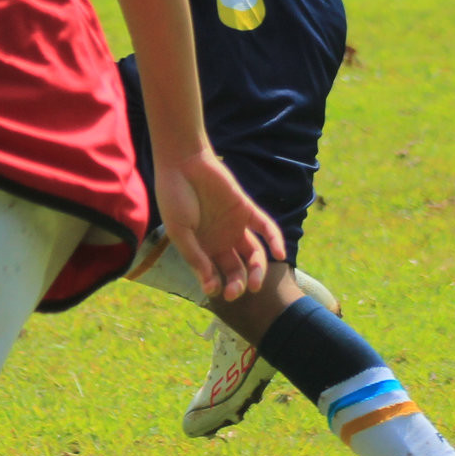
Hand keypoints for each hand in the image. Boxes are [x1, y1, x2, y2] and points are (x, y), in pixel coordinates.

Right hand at [153, 147, 285, 302]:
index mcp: (201, 247)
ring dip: (256, 271)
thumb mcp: (179, 231)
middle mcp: (220, 240)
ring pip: (253, 255)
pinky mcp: (247, 210)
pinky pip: (265, 228)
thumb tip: (211, 286)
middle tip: (234, 292)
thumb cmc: (174, 197)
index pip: (214, 274)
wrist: (182, 163)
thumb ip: (195, 256)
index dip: (215, 285)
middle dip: (236, 284)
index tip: (213, 290)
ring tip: (255, 284)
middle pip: (235, 269)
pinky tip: (280, 255)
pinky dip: (275, 240)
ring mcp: (235, 226)